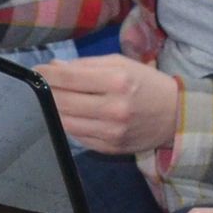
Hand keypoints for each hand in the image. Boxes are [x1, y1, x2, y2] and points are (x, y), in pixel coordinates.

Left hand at [39, 53, 182, 155]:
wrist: (175, 116)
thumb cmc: (146, 83)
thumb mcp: (121, 64)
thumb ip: (86, 65)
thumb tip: (54, 67)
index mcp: (118, 81)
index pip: (69, 78)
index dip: (47, 74)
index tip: (37, 70)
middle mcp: (114, 108)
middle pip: (63, 101)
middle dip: (46, 91)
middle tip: (40, 85)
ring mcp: (111, 132)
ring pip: (65, 122)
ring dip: (53, 110)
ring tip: (51, 99)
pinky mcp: (109, 148)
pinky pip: (77, 137)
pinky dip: (68, 125)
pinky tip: (69, 115)